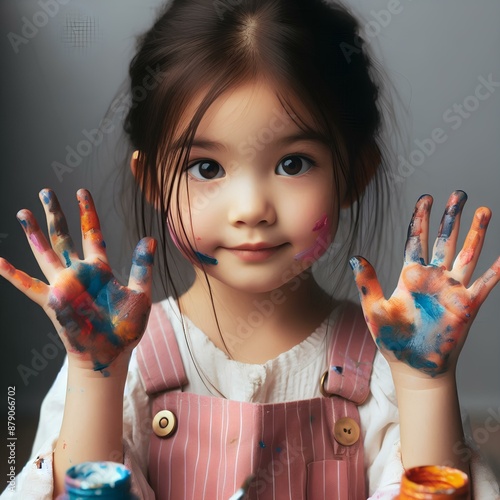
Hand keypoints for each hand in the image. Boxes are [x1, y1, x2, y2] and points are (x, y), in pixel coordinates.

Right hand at [0, 189, 155, 373]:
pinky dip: (13, 275)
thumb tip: (149, 239)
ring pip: (45, 253)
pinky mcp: (53, 303)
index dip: (86, 212)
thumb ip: (141, 267)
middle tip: (45, 191)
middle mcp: (79, 272)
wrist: (112, 353)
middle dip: (55, 214)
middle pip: (64, 236)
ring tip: (23, 212)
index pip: (92, 232)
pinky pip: (29, 286)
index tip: (81, 191)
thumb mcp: (140, 293)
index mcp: (100, 268)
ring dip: (34, 234)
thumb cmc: (127, 326)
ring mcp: (64, 285)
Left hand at [350, 190, 499, 377]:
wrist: (413, 367)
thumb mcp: (374, 309)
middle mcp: (432, 278)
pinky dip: (498, 269)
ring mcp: (451, 290)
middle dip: (451, 217)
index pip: (416, 240)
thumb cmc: (392, 340)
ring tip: (484, 211)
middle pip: (444, 240)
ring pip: (467, 254)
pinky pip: (487, 283)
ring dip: (476, 233)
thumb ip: (368, 282)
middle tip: (459, 193)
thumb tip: (355, 257)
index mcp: (409, 276)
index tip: (426, 198)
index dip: (421, 219)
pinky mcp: (467, 306)